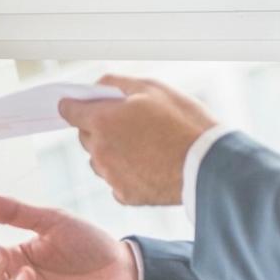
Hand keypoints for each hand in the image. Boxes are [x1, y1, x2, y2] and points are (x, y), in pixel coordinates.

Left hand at [60, 75, 217, 205]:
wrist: (209, 167)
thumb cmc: (184, 123)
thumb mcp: (153, 88)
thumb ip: (117, 84)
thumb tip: (98, 87)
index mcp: (103, 120)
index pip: (69, 111)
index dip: (73, 105)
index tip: (76, 104)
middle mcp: (100, 150)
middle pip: (85, 135)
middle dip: (98, 127)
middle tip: (127, 122)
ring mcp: (111, 176)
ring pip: (99, 160)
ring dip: (110, 151)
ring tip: (143, 145)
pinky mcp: (126, 196)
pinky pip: (115, 181)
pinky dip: (125, 173)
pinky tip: (149, 165)